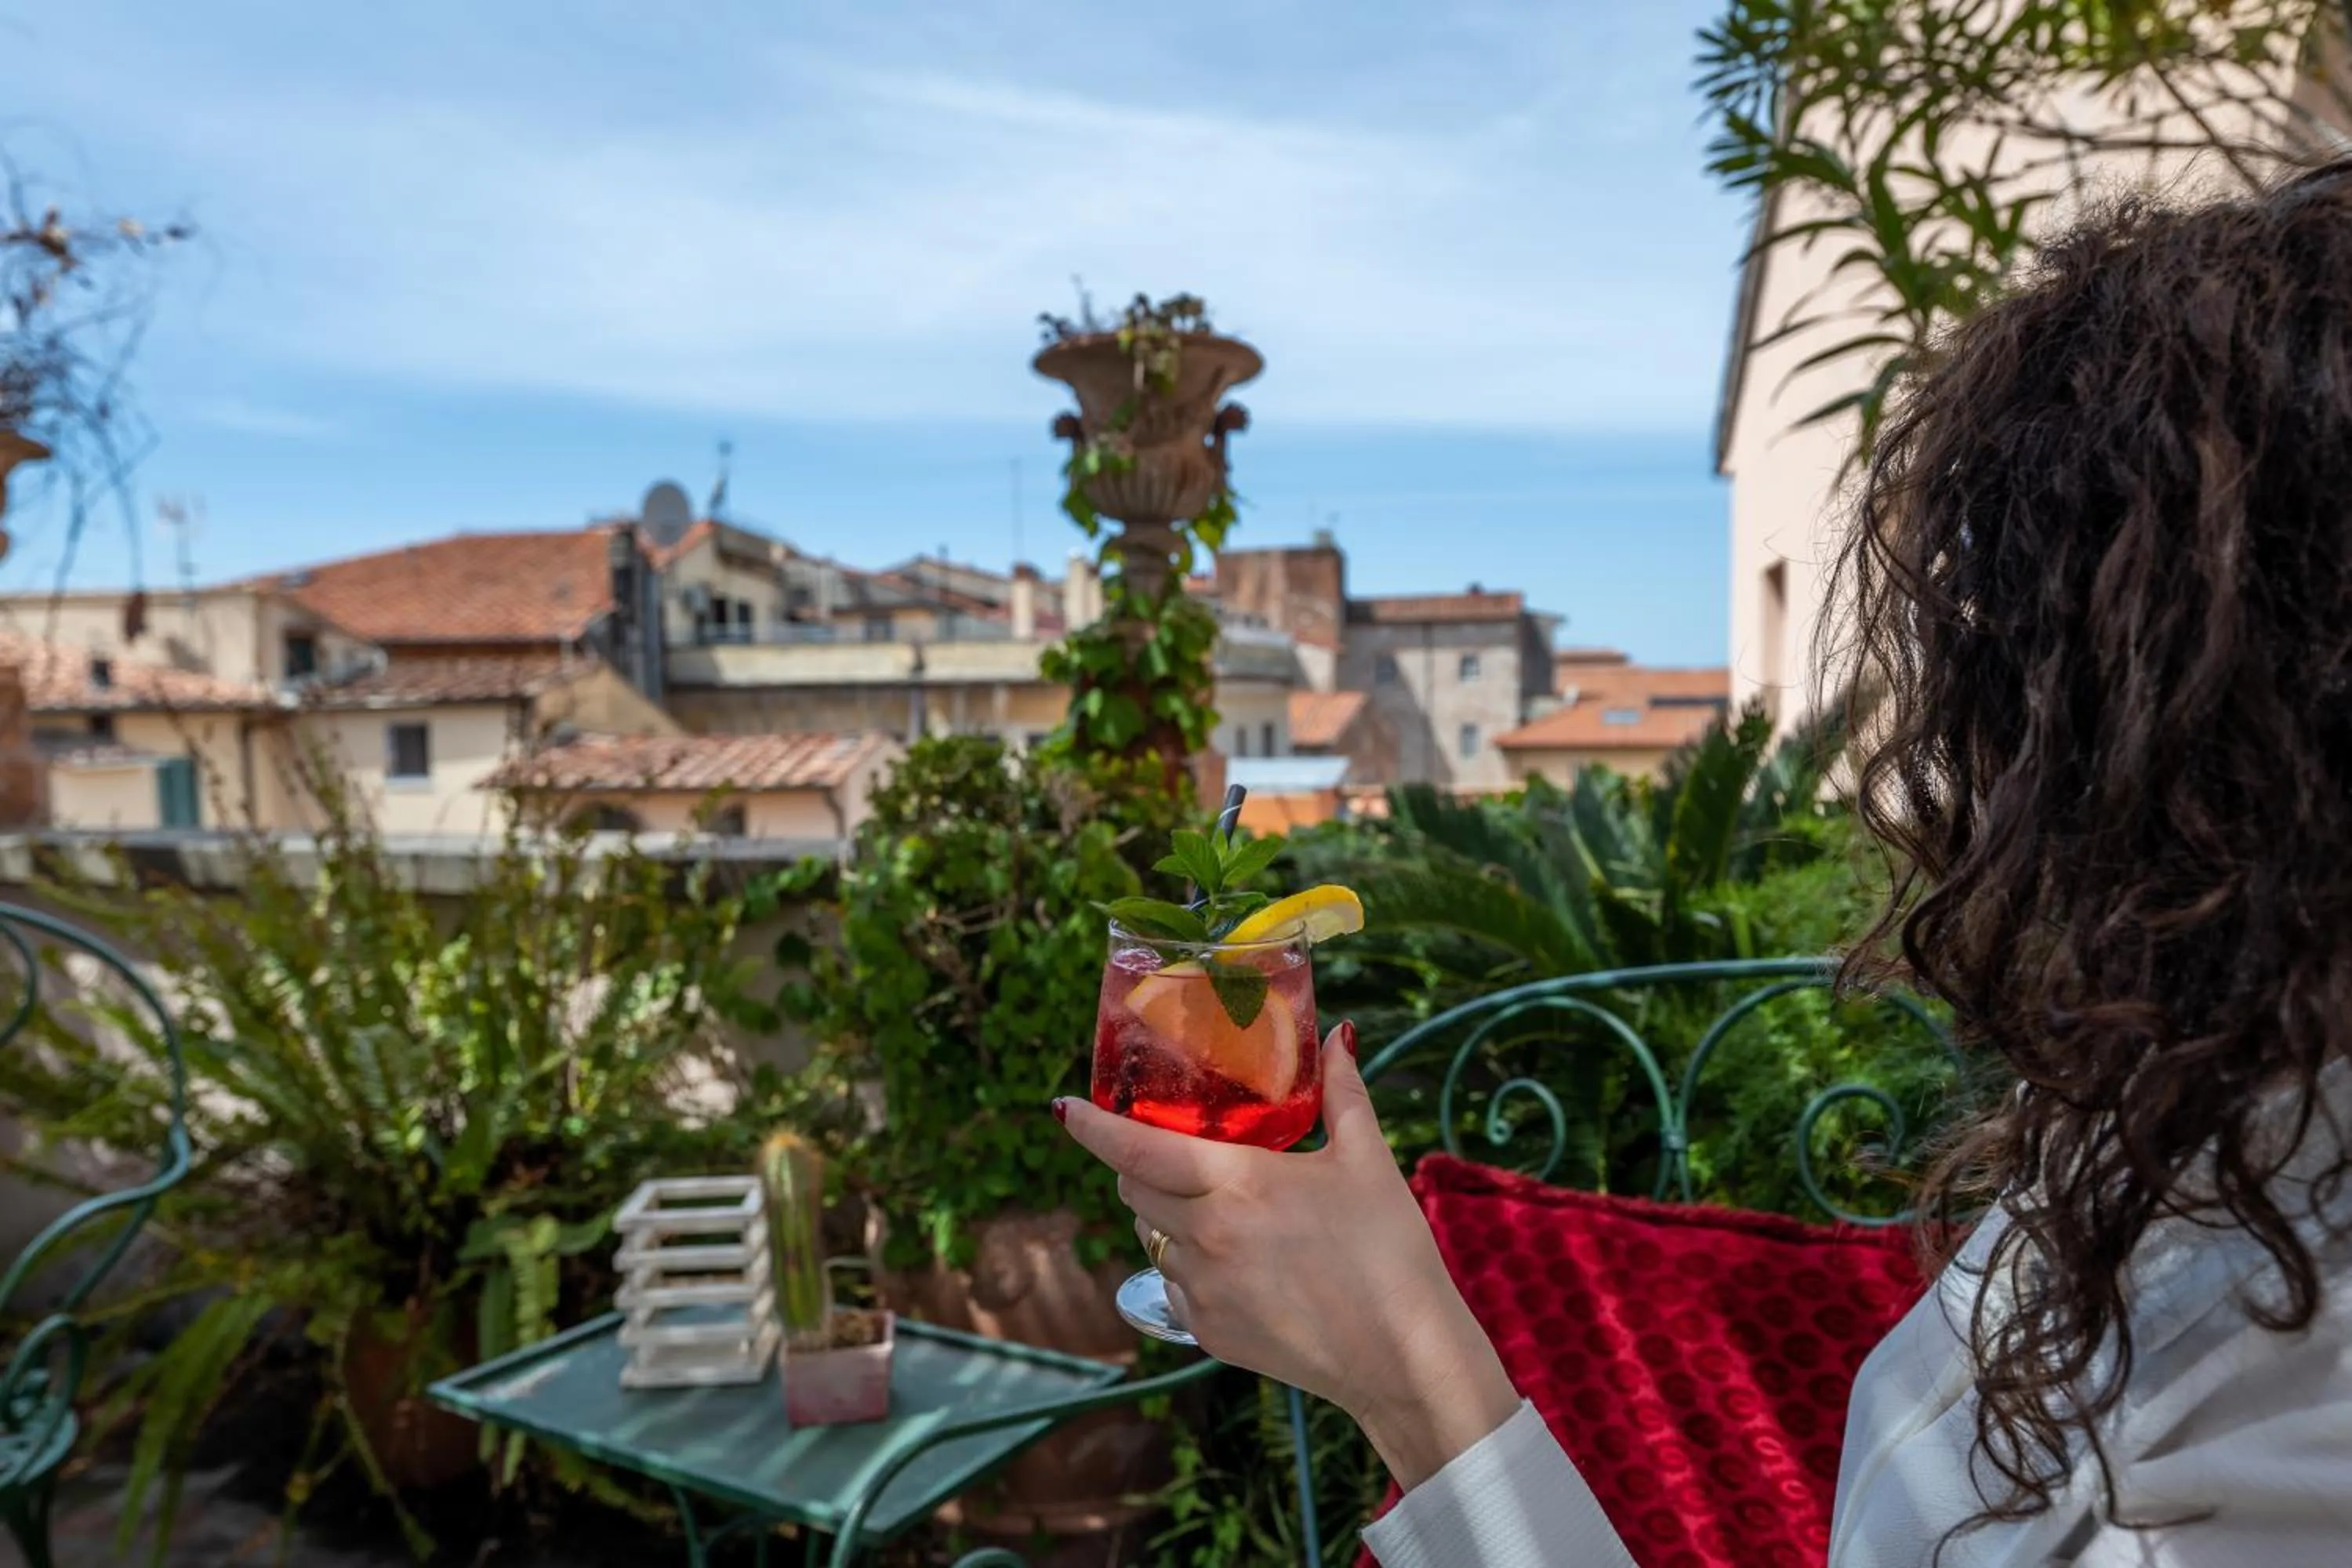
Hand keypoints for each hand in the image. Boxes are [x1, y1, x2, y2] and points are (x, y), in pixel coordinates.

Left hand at [1055, 1021, 1522, 1488]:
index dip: (1092, 1128)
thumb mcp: (1366, 1161)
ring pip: (1153, 1238)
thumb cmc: (1389, 1253)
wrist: (1403, 1359)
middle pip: (1134, 1190)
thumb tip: (1339, 1037)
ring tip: (1223, 1209)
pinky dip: (1189, 1266)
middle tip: (1168, 1148)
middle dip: (1138, 1164)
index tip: (1064, 1109)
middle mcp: (1205, 1236)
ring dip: (1169, 1216)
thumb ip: (1342, 1093)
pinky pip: (1173, 1286)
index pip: (1135, 1149)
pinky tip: (1237, 1261)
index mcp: (1236, 1183)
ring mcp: (1200, 1291)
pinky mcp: (1207, 1333)